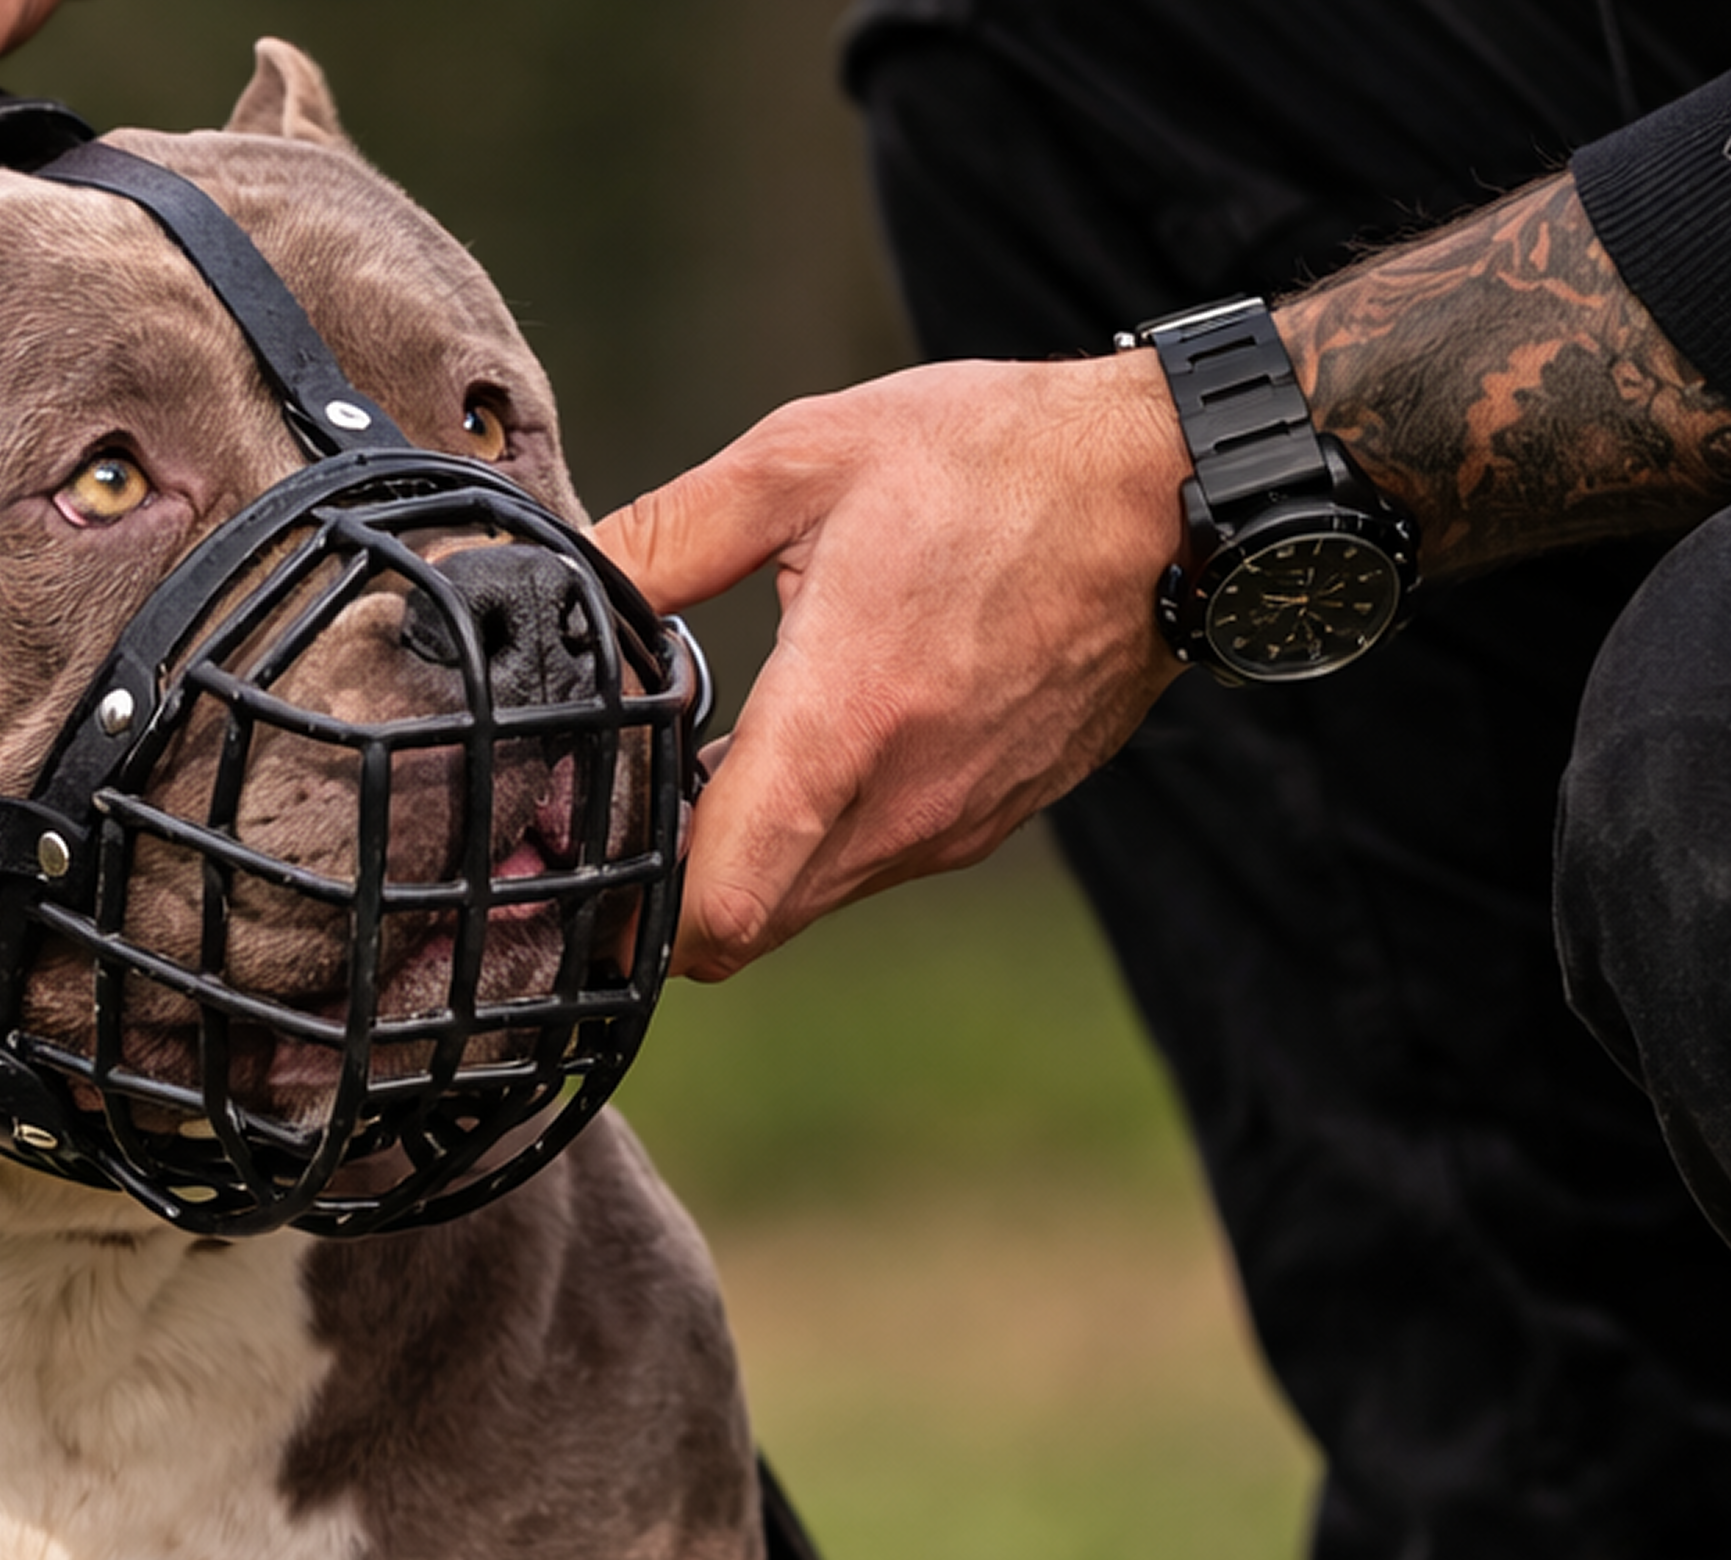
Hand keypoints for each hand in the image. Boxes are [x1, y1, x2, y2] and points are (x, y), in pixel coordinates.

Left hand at [594, 357, 1192, 980]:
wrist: (1170, 489)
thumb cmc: (995, 460)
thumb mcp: (802, 459)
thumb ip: (663, 535)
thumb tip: (560, 580)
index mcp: (848, 720)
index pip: (720, 906)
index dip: (631, 910)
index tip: (580, 855)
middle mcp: (907, 802)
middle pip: (746, 928)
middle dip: (667, 888)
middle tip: (615, 804)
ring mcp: (957, 819)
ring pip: (809, 898)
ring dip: (745, 858)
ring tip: (703, 757)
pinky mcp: (992, 814)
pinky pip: (873, 861)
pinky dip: (817, 835)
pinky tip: (798, 744)